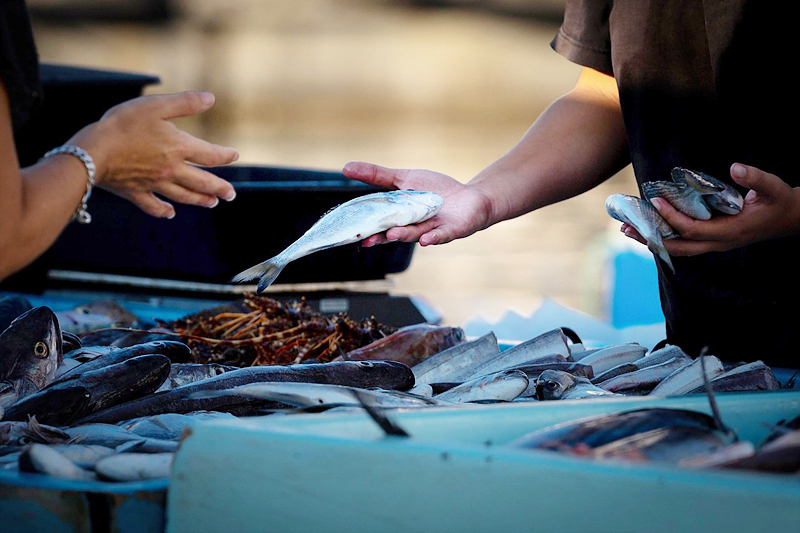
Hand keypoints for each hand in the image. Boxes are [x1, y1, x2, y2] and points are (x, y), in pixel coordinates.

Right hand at [69, 91, 238, 217]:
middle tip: (231, 195)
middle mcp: (171, 170)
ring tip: (212, 203)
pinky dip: (163, 210)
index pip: (210, 154)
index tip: (234, 156)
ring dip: (200, 200)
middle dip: (220, 188)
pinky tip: (170, 213)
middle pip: (202, 182)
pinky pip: (153, 206)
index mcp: (179, 148)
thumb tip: (211, 98)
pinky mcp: (135, 193)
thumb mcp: (156, 106)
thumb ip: (185, 103)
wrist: (93, 150)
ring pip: (183, 196)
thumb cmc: (123, 124)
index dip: (225, 155)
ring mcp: (154, 184)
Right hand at [342, 161, 492, 246]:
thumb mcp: (404, 178)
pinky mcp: (450, 231)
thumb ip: (377, 176)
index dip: (366, 228)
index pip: (379, 222)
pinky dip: (433, 238)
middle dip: (381, 237)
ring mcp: (431, 230)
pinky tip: (425, 240)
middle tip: (367, 240)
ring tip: (392, 234)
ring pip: (415, 234)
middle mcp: (413, 227)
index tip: (352, 233)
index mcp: (399, 216)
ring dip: (403, 235)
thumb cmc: (436, 190)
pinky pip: (440, 236)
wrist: (470, 199)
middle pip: (394, 233)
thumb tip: (345, 168)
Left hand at [623, 163, 799, 254]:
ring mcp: (714, 244)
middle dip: (651, 238)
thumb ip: (756, 178)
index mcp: (730, 232)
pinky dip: (663, 236)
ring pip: (678, 248)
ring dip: (652, 239)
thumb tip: (736, 167)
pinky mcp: (712, 240)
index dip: (672, 218)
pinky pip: (683, 243)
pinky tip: (648, 227)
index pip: (693, 229)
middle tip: (626, 226)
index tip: (655, 201)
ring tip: (628, 228)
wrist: (790, 218)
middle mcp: (719, 243)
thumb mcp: (774, 187)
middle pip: (677, 248)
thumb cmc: (781, 202)